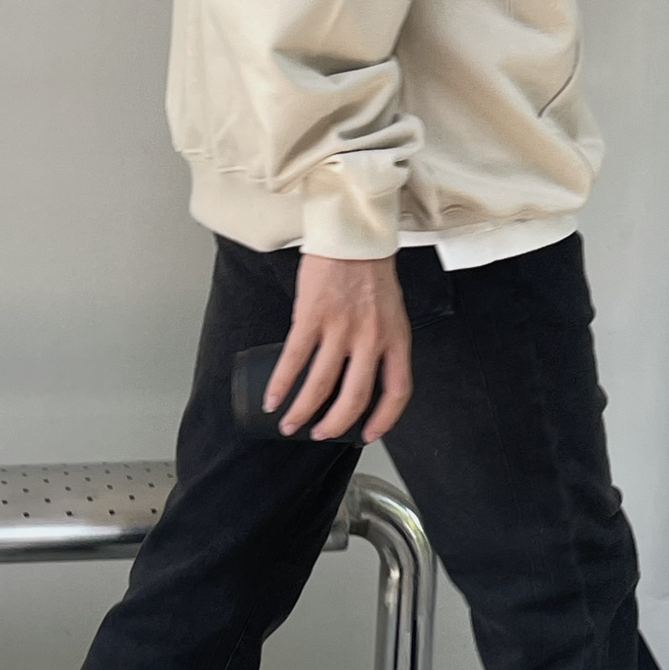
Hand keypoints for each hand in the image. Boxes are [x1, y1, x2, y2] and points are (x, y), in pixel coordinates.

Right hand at [268, 254, 412, 444]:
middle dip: (334, 424)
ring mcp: (341, 327)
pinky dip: (281, 383)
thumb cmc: (370, 271)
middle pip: (355, 397)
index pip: (397, 392)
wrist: (353, 234)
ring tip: (289, 424)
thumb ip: (380, 342)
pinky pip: (294, 359)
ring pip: (321, 384)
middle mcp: (371, 338)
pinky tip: (272, 397)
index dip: (384, 420)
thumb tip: (359, 374)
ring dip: (302, 411)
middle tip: (320, 434)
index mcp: (396, 338)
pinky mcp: (313, 315)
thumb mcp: (390, 311)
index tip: (367, 434)